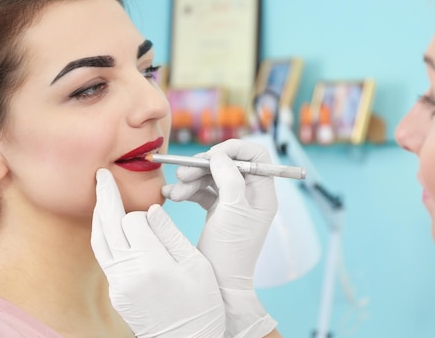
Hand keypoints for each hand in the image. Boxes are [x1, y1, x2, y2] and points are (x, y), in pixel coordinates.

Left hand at [91, 168, 224, 337]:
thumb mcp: (195, 265)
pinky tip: (108, 226)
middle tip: (101, 175)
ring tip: (101, 195)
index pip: (133, 220)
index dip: (142, 210)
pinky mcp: (116, 294)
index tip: (155, 211)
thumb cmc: (201, 303)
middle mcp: (128, 273)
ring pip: (99, 241)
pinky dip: (102, 236)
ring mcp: (118, 285)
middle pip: (107, 225)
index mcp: (151, 263)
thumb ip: (171, 234)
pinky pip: (103, 257)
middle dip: (104, 196)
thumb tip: (151, 208)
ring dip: (98, 215)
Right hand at [162, 139, 278, 337]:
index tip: (211, 155)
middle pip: (228, 164)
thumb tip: (220, 155)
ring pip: (212, 177)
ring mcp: (233, 203)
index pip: (256, 155)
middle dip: (203, 166)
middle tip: (182, 172)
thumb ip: (229, 177)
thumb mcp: (232, 210)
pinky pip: (202, 192)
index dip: (233, 149)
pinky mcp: (218, 212)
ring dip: (191, 180)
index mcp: (263, 193)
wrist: (219, 285)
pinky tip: (171, 196)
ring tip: (174, 192)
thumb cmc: (230, 251)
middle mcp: (250, 195)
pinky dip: (187, 191)